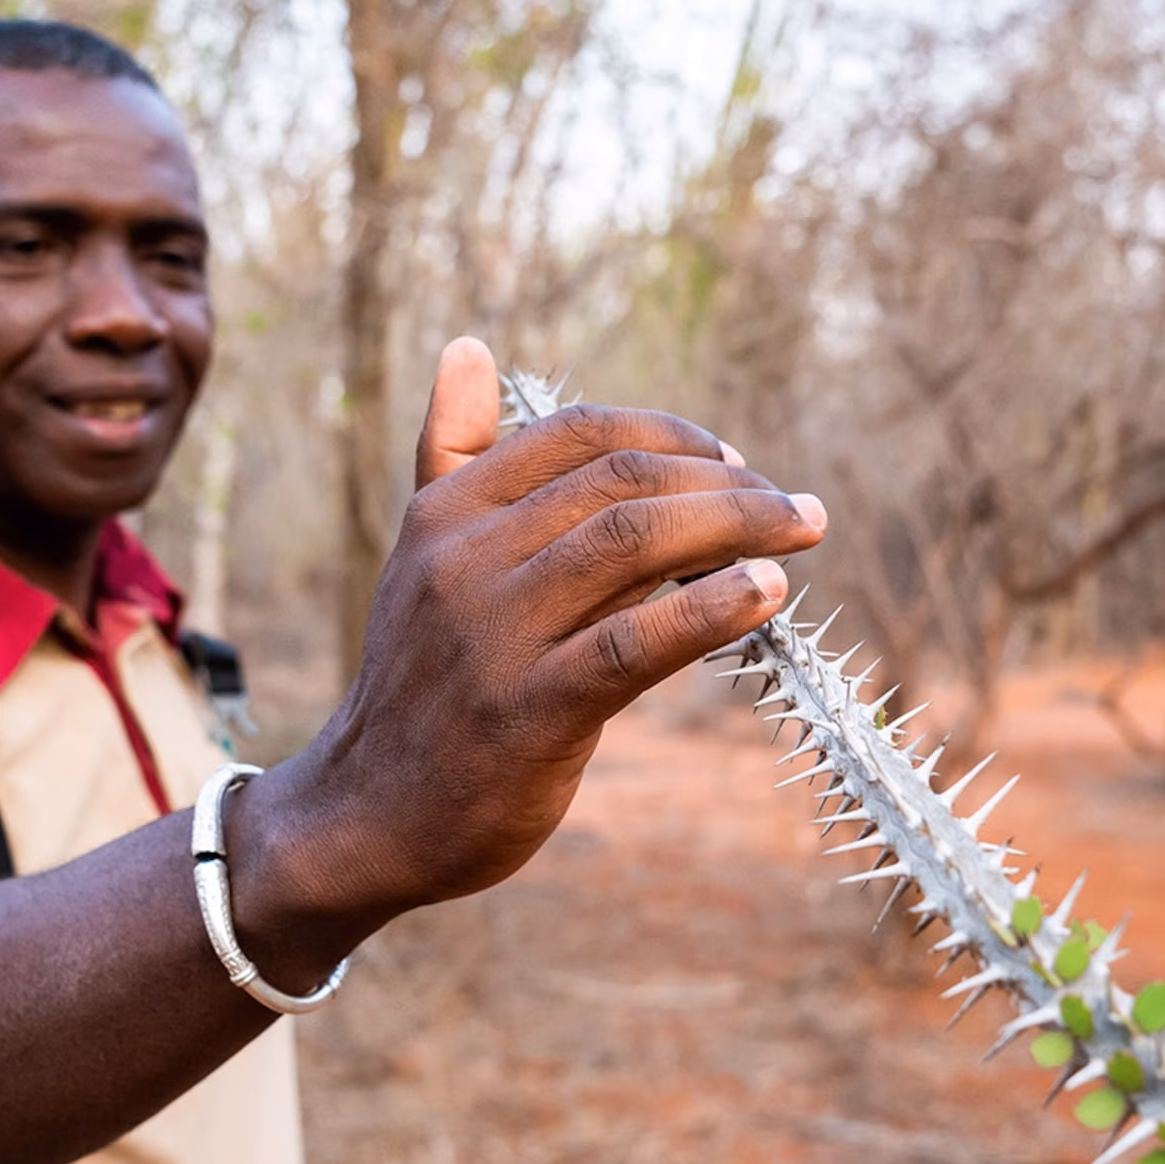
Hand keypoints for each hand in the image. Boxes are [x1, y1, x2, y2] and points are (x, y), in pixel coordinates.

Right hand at [230, 338, 824, 956]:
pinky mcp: (529, 712)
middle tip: (792, 504)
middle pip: (619, 480)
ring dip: (737, 525)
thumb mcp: (423, 558)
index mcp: (446, 513)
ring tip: (800, 531)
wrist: (364, 816)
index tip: (733, 459)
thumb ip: (456, 456)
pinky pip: (635, 643)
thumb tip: (469, 347)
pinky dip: (710, 607)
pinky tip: (767, 591)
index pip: (577, 432)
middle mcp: (464, 561)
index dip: (670, 433)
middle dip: (724, 480)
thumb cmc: (420, 684)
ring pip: (633, 543)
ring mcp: (494, 636)